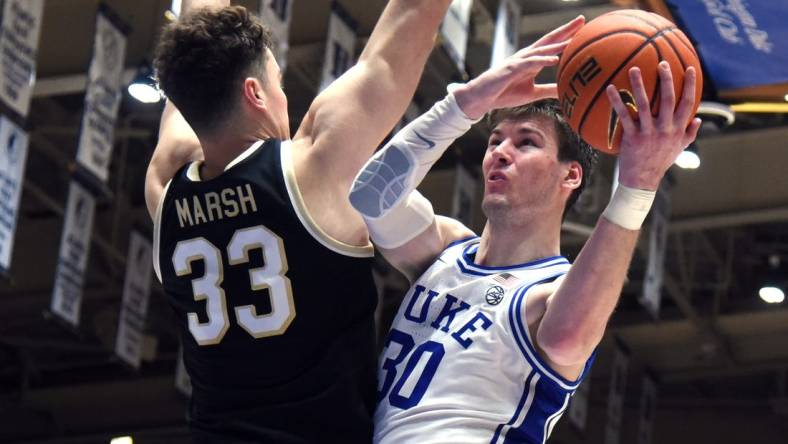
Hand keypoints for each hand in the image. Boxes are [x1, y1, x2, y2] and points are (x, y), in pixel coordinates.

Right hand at [453, 15, 585, 118]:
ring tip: (573, 39)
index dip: (567, 36)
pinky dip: (542, 60)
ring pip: (541, 49)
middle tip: (582, 19)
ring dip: (558, 44)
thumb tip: (565, 92)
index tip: (584, 28)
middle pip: (549, 40)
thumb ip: (548, 90)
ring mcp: (519, 61)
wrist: (482, 97)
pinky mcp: (511, 68)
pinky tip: (555, 60)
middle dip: (566, 29)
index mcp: (532, 60)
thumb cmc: (504, 94)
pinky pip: (530, 63)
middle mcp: (527, 56)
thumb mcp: (532, 93)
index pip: (553, 45)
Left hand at [607, 62, 701, 190]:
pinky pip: (624, 116)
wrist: (642, 181)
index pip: (688, 103)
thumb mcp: (679, 149)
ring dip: (639, 85)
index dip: (691, 85)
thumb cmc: (660, 162)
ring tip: (634, 69)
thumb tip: (698, 119)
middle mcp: (665, 129)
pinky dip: (617, 101)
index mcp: (678, 129)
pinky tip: (611, 88)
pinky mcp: (632, 137)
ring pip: (645, 105)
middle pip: (669, 100)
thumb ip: (689, 134)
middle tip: (662, 62)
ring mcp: (648, 133)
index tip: (691, 68)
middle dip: (667, 79)